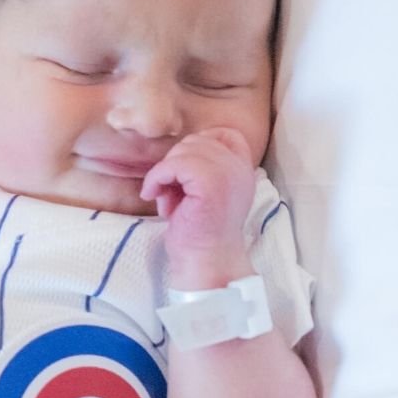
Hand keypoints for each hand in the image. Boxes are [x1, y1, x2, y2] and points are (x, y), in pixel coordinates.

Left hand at [139, 127, 255, 282]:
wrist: (205, 263)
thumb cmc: (198, 232)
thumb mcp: (203, 193)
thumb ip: (200, 169)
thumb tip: (174, 154)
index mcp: (243, 170)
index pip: (227, 134)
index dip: (200, 144)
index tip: (183, 169)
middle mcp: (240, 169)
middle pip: (198, 141)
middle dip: (176, 162)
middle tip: (171, 191)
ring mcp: (227, 174)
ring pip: (184, 151)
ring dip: (165, 172)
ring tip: (164, 196)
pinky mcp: (209, 183)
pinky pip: (174, 165)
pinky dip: (157, 178)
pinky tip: (154, 196)